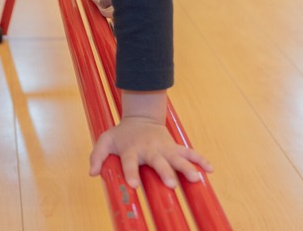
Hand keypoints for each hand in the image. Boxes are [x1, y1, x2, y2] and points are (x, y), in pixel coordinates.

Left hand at [88, 116, 213, 188]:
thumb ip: (97, 156)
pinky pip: (189, 152)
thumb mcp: (105, 140)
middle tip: (171, 184)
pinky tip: (210, 169)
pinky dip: (200, 159)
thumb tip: (92, 173)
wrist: (141, 116)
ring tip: (196, 179)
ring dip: (187, 167)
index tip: (134, 185)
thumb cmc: (122, 134)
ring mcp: (164, 147)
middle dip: (165, 172)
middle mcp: (149, 149)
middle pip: (158, 161)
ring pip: (177, 157)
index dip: (131, 172)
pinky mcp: (174, 146)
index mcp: (131, 149)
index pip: (130, 162)